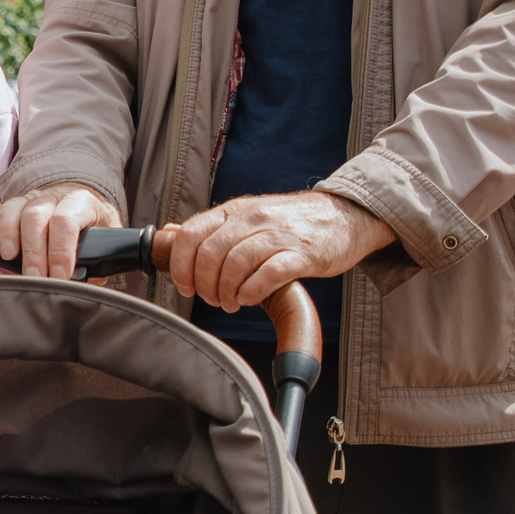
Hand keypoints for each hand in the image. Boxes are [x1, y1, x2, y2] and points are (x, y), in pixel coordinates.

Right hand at [0, 185, 121, 278]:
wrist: (82, 204)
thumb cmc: (93, 227)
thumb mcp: (106, 238)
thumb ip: (98, 259)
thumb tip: (84, 285)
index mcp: (81, 202)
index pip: (66, 221)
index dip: (60, 250)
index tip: (60, 276)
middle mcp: (53, 196)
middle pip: (36, 216)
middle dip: (33, 250)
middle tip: (34, 277)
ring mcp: (30, 198)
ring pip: (14, 209)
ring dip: (8, 234)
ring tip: (9, 258)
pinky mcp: (12, 204)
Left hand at [166, 189, 395, 311]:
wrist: (344, 216)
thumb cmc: (290, 223)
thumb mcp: (247, 216)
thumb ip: (211, 227)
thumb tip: (170, 232)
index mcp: (233, 211)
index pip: (191, 235)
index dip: (181, 266)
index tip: (186, 287)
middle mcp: (252, 219)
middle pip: (210, 255)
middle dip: (205, 285)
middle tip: (213, 300)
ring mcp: (278, 235)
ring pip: (235, 264)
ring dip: (227, 292)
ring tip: (232, 303)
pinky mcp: (303, 254)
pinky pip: (268, 273)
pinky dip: (252, 290)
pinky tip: (250, 298)